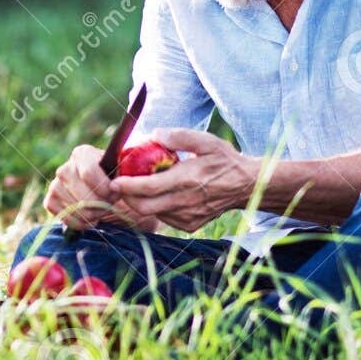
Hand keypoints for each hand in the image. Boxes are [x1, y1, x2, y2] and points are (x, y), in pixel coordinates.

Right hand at [42, 145, 160, 231]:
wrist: (111, 198)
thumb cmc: (121, 184)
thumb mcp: (128, 176)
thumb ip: (126, 176)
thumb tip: (118, 183)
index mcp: (83, 153)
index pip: (88, 172)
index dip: (104, 188)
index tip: (115, 194)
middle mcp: (65, 166)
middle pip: (81, 194)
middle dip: (100, 205)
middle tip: (109, 206)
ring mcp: (55, 184)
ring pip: (73, 207)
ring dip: (91, 215)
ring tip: (100, 212)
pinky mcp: (50, 200)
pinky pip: (62, 215)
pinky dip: (78, 222)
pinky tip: (89, 218)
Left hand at [110, 129, 255, 234]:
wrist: (246, 186)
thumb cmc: (224, 160)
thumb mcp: (206, 141)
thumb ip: (180, 136)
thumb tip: (154, 134)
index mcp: (187, 180)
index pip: (148, 187)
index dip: (127, 185)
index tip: (113, 180)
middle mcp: (186, 202)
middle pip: (143, 207)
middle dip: (126, 197)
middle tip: (119, 184)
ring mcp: (188, 217)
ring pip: (153, 213)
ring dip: (141, 201)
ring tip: (139, 185)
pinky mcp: (190, 225)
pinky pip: (165, 217)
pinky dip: (157, 207)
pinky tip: (161, 193)